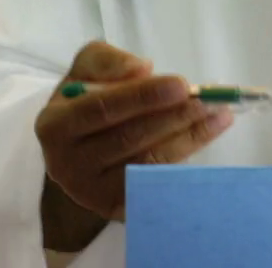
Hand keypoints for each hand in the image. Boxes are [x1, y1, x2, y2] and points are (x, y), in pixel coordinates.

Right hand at [35, 42, 232, 248]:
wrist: (74, 153)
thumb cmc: (83, 102)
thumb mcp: (84, 71)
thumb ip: (107, 61)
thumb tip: (141, 68)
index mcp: (54, 125)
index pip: (103, 109)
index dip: (143, 96)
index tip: (182, 84)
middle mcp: (67, 165)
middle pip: (129, 139)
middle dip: (173, 117)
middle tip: (207, 101)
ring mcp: (91, 193)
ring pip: (147, 164)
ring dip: (187, 139)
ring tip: (218, 116)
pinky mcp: (116, 210)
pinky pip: (155, 185)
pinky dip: (183, 162)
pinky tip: (204, 140)